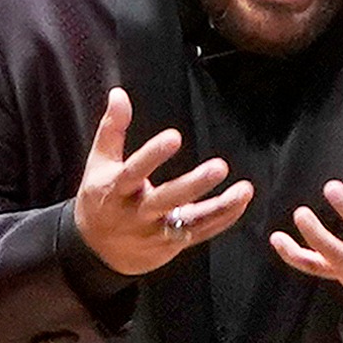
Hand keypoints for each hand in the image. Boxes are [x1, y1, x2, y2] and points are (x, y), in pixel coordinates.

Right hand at [74, 87, 252, 275]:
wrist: (97, 249)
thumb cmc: (101, 197)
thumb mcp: (99, 163)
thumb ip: (112, 128)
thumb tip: (119, 93)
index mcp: (116, 189)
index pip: (134, 171)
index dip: (153, 155)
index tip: (174, 137)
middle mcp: (137, 213)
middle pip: (166, 200)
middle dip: (193, 185)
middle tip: (220, 166)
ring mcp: (155, 231)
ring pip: (190, 221)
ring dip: (219, 207)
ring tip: (245, 190)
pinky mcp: (171, 243)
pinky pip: (200, 231)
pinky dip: (223, 218)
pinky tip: (241, 201)